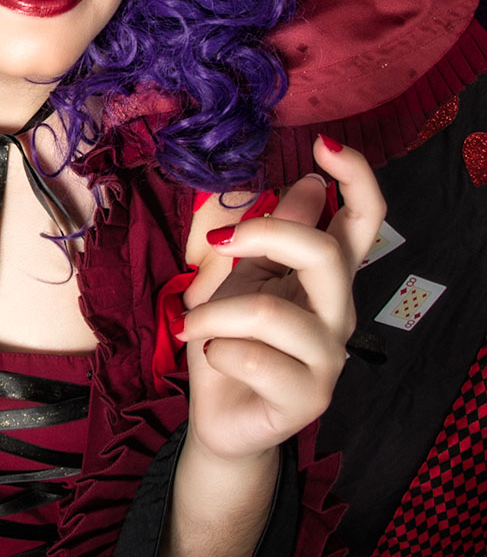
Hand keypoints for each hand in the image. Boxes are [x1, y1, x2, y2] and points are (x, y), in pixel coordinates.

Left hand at [176, 136, 384, 465]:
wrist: (219, 412)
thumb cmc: (231, 336)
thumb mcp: (243, 274)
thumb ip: (275, 234)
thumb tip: (312, 182)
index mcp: (327, 275)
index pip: (364, 221)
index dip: (357, 178)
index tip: (325, 143)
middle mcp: (338, 312)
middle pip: (324, 254)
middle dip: (264, 235)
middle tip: (217, 242)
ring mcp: (328, 358)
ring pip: (272, 312)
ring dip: (214, 312)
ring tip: (192, 325)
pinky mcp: (307, 398)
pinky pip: (252, 357)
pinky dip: (216, 349)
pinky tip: (212, 357)